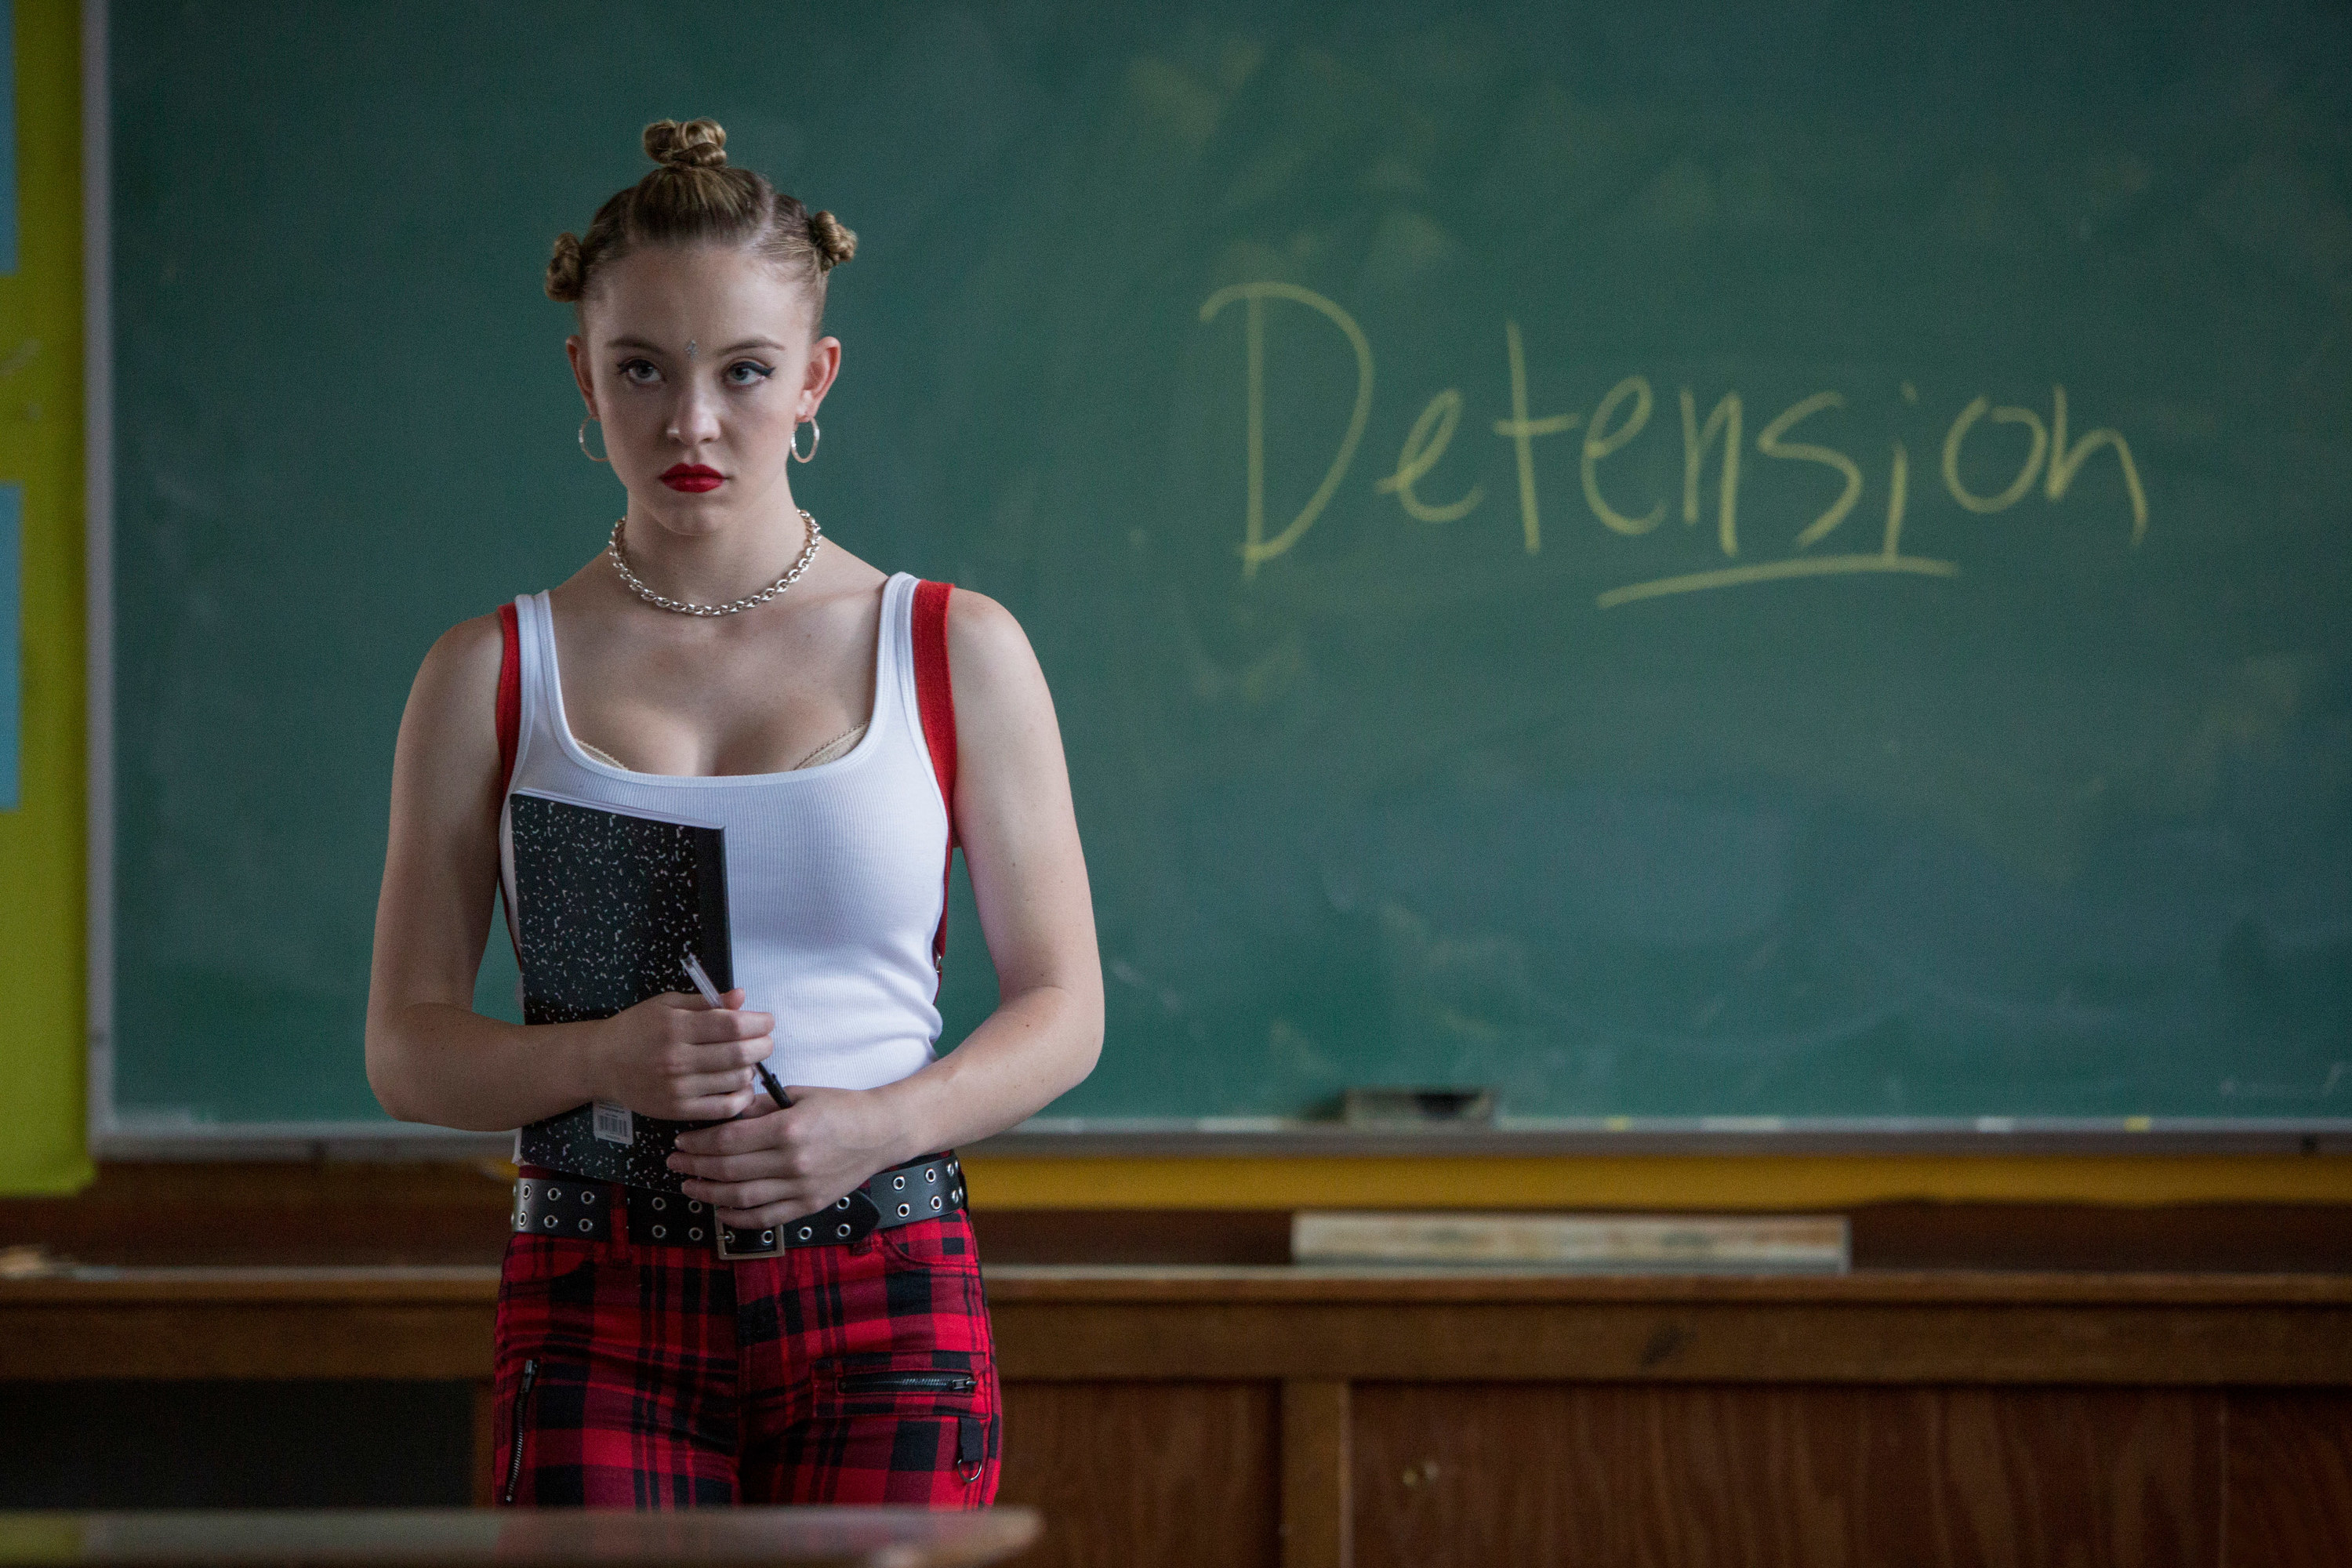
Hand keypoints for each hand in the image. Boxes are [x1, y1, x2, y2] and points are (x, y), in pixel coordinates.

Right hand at [587, 989, 771, 1121]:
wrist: (601, 1063)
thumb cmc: (635, 1029)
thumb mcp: (666, 1004)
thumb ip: (705, 1002)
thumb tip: (741, 997)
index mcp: (676, 1027)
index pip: (733, 1026)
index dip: (759, 1023)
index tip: (767, 1021)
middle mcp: (678, 1059)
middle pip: (740, 1054)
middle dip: (763, 1046)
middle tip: (765, 1041)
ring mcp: (678, 1088)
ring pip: (736, 1081)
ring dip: (752, 1070)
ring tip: (748, 1061)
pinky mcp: (677, 1110)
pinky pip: (723, 1108)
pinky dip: (742, 1097)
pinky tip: (742, 1086)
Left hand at [667, 1085, 908, 1227]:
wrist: (881, 1132)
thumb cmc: (841, 1108)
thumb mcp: (799, 1096)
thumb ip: (760, 1107)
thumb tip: (724, 1113)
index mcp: (788, 1129)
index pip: (729, 1140)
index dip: (699, 1143)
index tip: (682, 1141)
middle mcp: (792, 1162)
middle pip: (729, 1170)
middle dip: (695, 1167)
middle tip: (674, 1162)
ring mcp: (801, 1188)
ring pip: (742, 1198)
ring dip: (709, 1193)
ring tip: (689, 1186)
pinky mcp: (808, 1205)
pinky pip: (765, 1218)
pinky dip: (738, 1218)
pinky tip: (721, 1209)